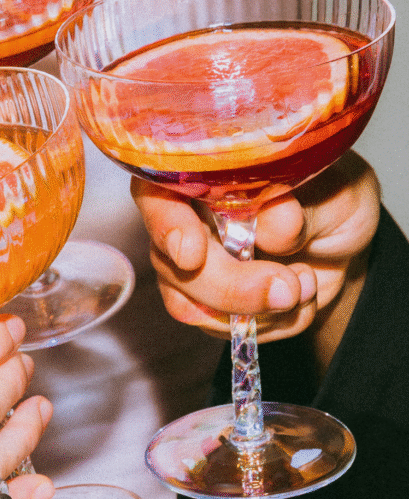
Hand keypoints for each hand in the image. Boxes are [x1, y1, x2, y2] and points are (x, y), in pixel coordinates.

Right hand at [132, 151, 379, 356]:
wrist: (342, 242)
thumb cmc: (329, 198)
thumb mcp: (332, 192)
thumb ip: (301, 207)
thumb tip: (273, 224)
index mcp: (199, 170)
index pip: (157, 193)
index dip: (166, 225)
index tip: (192, 255)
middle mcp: (182, 217)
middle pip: (170, 261)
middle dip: (229, 285)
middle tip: (286, 288)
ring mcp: (187, 265)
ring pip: (189, 305)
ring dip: (256, 308)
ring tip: (304, 284)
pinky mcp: (205, 304)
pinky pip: (222, 329)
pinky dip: (271, 323)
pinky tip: (299, 297)